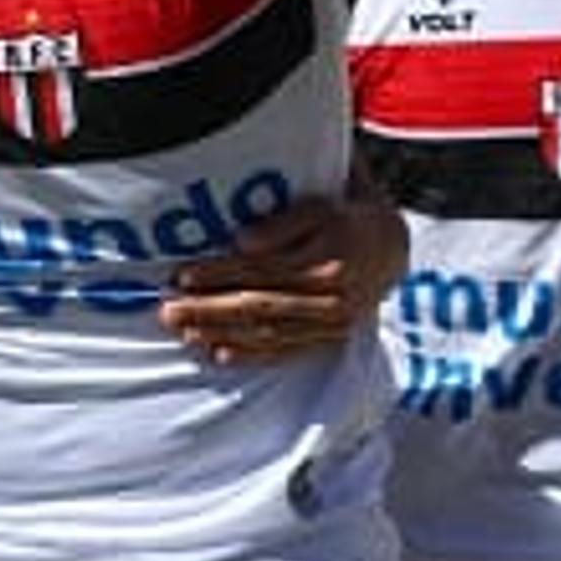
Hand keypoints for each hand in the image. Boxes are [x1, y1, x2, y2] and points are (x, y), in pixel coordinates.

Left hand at [160, 192, 406, 366]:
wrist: (392, 247)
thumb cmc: (345, 216)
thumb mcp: (321, 205)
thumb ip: (283, 222)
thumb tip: (241, 241)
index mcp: (327, 257)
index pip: (261, 269)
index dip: (219, 273)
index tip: (181, 275)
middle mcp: (331, 295)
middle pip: (259, 304)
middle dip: (209, 309)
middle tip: (168, 311)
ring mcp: (332, 322)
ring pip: (269, 331)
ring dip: (223, 334)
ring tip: (185, 333)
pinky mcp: (331, 338)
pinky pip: (287, 350)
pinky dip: (252, 355)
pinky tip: (219, 354)